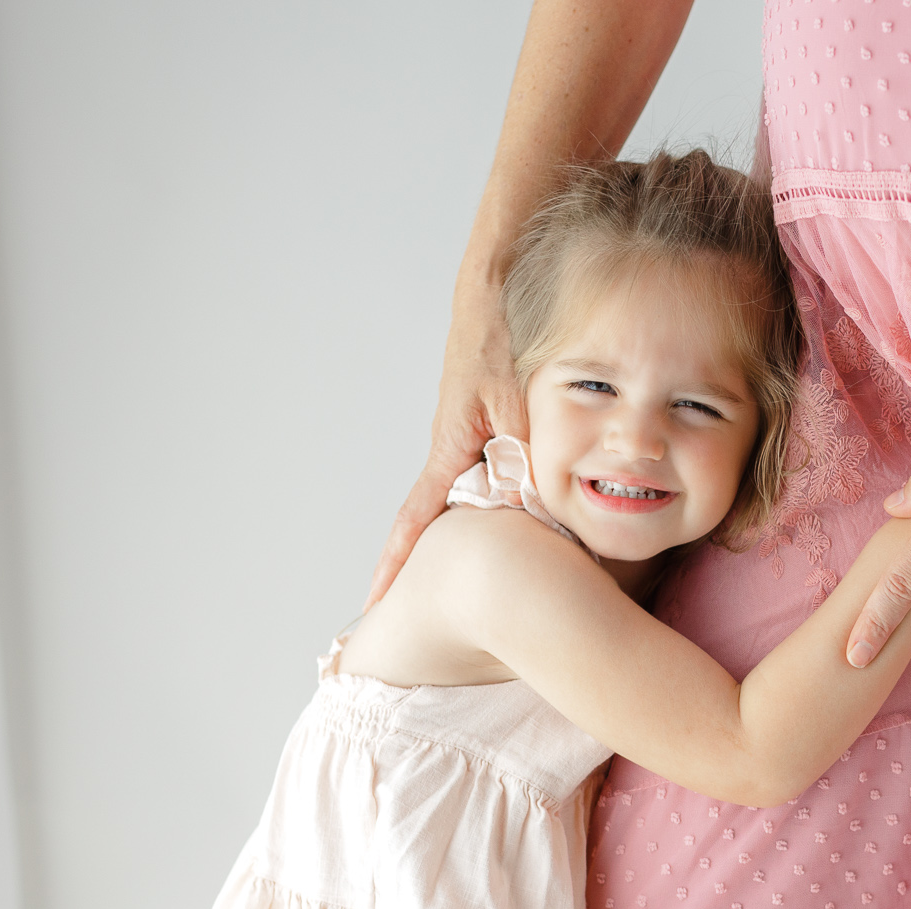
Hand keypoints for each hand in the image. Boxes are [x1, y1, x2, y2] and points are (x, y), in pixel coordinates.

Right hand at [364, 281, 526, 608]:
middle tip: (414, 611)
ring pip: (474, 503)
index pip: (416, 517)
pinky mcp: (486, 432)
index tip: (377, 600)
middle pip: (443, 521)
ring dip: (473, 536)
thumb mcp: (514, 399)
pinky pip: (491, 478)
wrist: (493, 295)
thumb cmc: (497, 340)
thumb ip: (523, 451)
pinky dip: (502, 502)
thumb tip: (533, 504)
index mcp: (450, 449)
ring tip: (474, 582)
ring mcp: (468, 443)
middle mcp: (453, 452)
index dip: (398, 561)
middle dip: (427, 565)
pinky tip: (524, 520)